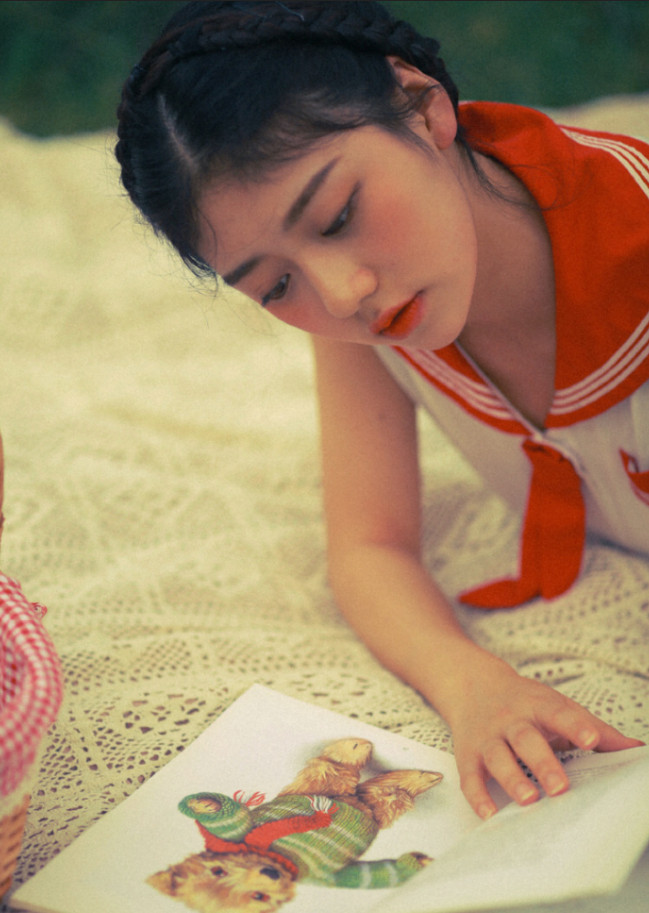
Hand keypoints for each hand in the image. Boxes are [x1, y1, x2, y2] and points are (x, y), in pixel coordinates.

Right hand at [447, 654, 644, 819]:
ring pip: (497, 756)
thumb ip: (592, 727)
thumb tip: (634, 749)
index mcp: (536, 705)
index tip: (591, 740)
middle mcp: (510, 720)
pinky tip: (490, 814)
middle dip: (543, 762)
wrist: (472, 684)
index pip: (558, 713)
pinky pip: (470, 776)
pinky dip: (477, 796)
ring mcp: (487, 737)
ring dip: (512, 778)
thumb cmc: (522, 700)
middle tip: (560, 786)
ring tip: (529, 799)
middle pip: (526, 738)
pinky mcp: (468, 754)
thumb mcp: (556, 704)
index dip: (575, 726)